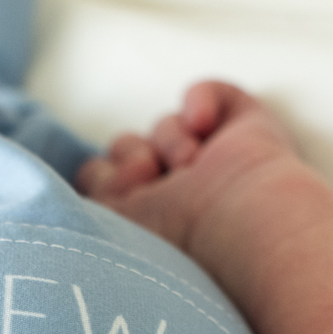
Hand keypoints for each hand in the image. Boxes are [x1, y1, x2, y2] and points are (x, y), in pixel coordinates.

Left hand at [77, 81, 317, 270]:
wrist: (242, 226)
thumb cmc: (177, 241)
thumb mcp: (106, 229)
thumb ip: (84, 206)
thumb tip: (83, 176)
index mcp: (149, 226)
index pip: (103, 182)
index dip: (107, 180)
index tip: (126, 196)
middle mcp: (181, 196)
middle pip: (128, 148)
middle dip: (133, 159)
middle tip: (155, 179)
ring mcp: (216, 163)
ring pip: (163, 124)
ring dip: (169, 140)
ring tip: (191, 166)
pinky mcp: (248, 130)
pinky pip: (208, 92)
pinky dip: (202, 99)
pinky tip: (205, 126)